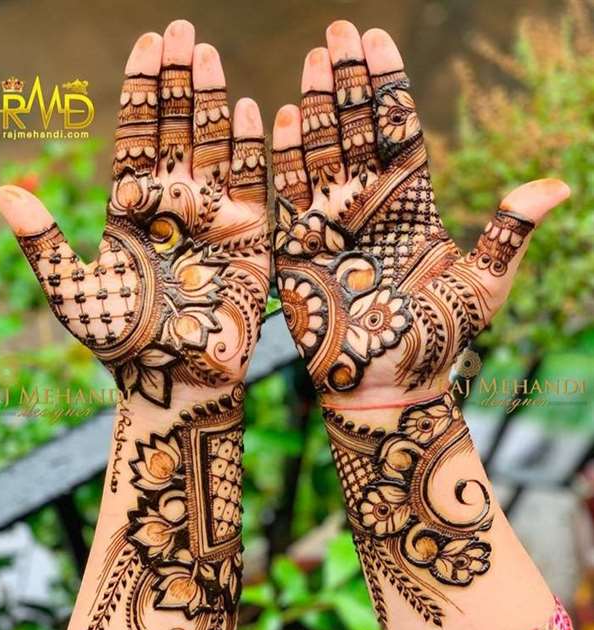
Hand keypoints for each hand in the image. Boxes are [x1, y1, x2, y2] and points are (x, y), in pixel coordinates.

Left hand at [0, 25, 268, 409]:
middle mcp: (174, 206)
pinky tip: (248, 108)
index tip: (147, 44)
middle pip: (175, 131)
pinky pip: (253, 184)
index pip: (136, 137)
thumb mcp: (75, 293)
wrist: (177, 381)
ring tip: (206, 54)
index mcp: (131, 210)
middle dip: (177, 81)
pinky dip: (250, 148)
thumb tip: (3, 193)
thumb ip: (45, 245)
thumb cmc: (124, 345)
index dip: (142, 93)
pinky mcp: (249, 238)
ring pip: (212, 147)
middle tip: (181, 29)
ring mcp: (213, 218)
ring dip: (209, 101)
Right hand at [272, 21, 568, 397]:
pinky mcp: (299, 249)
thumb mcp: (485, 285)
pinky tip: (282, 118)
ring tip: (312, 60)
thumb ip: (509, 232)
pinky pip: (288, 196)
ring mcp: (333, 225)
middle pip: (357, 130)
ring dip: (316, 106)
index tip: (379, 39)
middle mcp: (371, 207)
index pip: (400, 131)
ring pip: (322, 153)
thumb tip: (556, 184)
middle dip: (348, 81)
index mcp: (413, 205)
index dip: (389, 86)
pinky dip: (285, 159)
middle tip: (337, 32)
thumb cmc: (438, 340)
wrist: (388, 386)